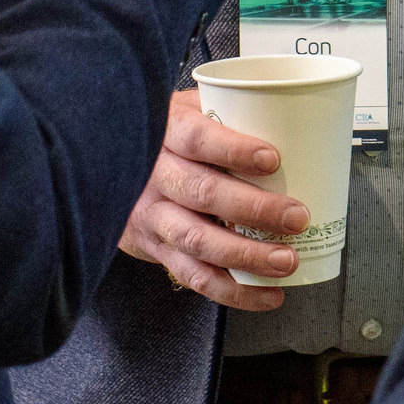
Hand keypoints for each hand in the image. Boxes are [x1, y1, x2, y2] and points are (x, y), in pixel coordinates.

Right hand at [119, 89, 307, 309]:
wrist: (107, 167)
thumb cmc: (168, 134)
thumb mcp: (188, 108)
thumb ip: (227, 113)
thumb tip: (294, 118)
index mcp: (165, 133)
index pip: (195, 139)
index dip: (233, 150)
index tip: (272, 159)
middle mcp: (153, 176)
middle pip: (202, 193)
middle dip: (254, 209)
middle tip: (296, 217)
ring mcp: (152, 216)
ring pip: (198, 240)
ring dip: (246, 255)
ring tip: (286, 260)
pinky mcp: (155, 249)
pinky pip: (194, 276)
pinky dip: (233, 291)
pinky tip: (266, 294)